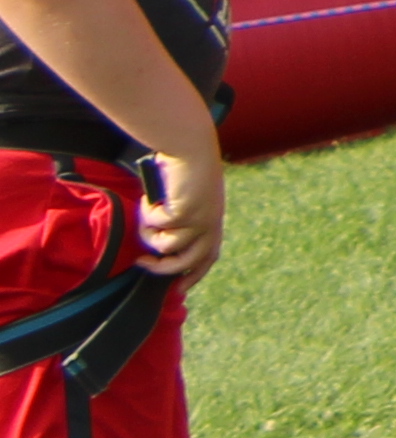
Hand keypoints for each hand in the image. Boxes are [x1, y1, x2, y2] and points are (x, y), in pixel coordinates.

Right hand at [135, 145, 221, 281]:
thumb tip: (159, 246)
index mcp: (213, 221)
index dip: (194, 275)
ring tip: (146, 214)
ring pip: (166, 245)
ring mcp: (198, 219)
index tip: (178, 290)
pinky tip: (150, 198)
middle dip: (161, 268)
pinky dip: (147, 214)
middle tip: (141, 262)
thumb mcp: (186, 200)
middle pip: (186, 261)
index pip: (208, 257)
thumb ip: (178, 222)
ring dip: (149, 233)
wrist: (191, 147)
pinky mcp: (184, 212)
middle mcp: (210, 223)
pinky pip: (156, 225)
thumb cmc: (184, 170)